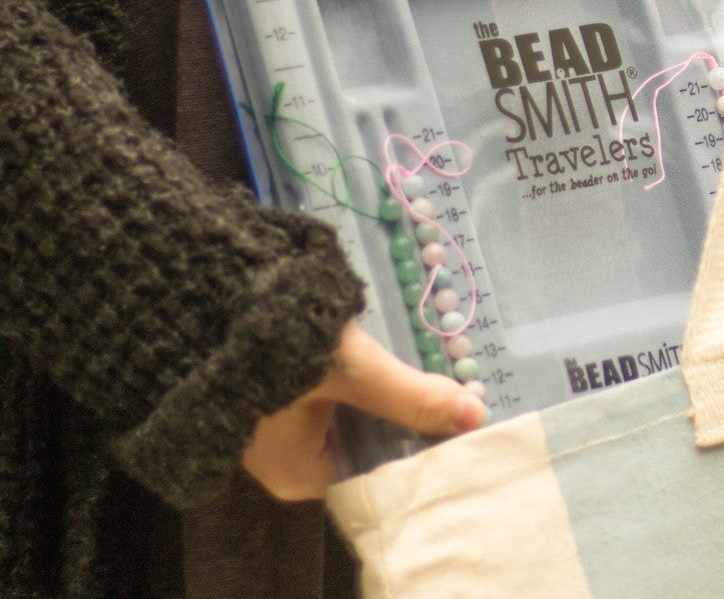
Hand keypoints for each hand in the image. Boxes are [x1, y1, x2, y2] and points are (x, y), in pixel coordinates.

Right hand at [241, 322, 486, 500]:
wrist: (203, 294)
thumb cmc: (273, 348)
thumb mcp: (351, 371)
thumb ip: (410, 396)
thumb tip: (476, 416)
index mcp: (301, 474)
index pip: (379, 472)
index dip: (424, 446)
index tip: (465, 420)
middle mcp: (292, 456)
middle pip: (371, 439)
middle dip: (410, 410)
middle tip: (463, 385)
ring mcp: (282, 417)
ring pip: (357, 408)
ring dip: (390, 385)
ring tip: (442, 364)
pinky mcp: (280, 379)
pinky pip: (337, 385)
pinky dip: (365, 369)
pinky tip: (396, 345)